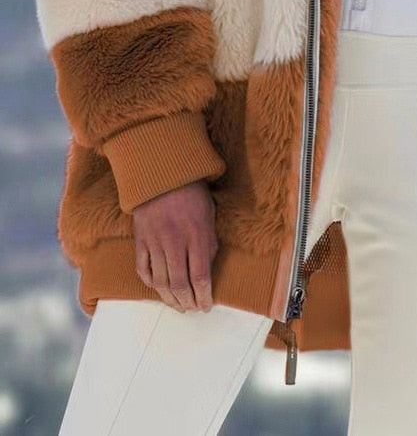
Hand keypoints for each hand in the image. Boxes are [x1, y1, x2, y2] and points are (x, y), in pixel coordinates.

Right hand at [133, 178, 218, 312]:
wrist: (162, 174)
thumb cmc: (192, 194)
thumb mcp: (209, 215)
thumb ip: (209, 244)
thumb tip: (207, 271)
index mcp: (195, 234)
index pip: (200, 276)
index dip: (203, 296)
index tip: (207, 306)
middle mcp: (174, 241)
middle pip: (179, 284)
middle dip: (188, 303)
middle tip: (193, 309)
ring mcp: (154, 242)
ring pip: (160, 282)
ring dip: (170, 299)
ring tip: (178, 306)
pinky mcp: (140, 240)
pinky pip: (143, 269)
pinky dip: (150, 283)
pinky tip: (159, 289)